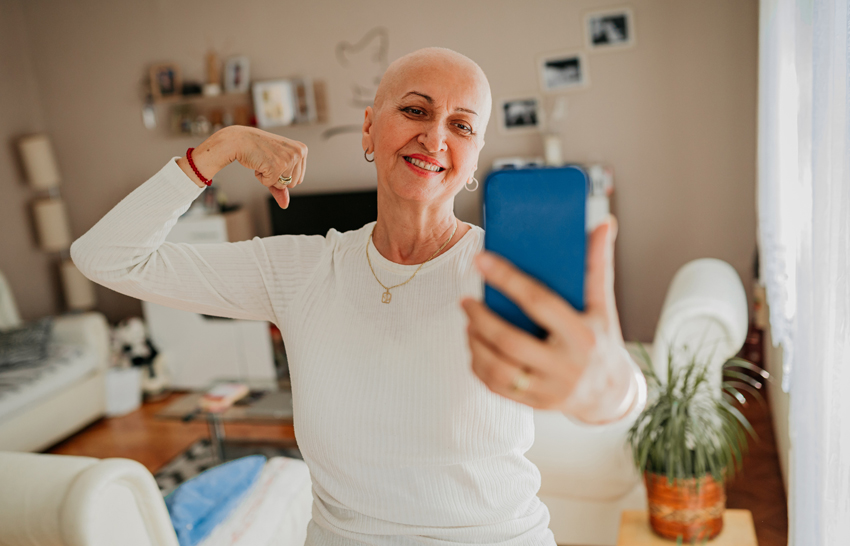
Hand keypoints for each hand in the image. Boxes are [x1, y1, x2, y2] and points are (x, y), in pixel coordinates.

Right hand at [177, 126, 307, 208]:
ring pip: (282, 186)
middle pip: (293, 184)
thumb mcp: (276, 164)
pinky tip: (259, 164)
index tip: (275, 160)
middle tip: (268, 161)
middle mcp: (298, 153)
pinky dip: (261, 178)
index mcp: (302, 150)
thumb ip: (283, 185)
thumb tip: (285, 205)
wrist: (240, 140)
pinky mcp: (276, 167)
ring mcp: (288, 160)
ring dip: (269, 178)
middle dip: (277, 178)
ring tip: (264, 162)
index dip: (283, 175)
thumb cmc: (259, 150)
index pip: (299, 179)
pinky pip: (270, 184)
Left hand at [461, 218, 635, 420]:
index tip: (482, 260)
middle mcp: (566, 366)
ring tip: (469, 323)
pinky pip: (498, 387)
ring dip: (476, 344)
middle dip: (482, 320)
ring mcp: (549, 389)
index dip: (508, 280)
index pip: (540, 303)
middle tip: (466, 300)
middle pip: (511, 342)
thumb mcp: (603, 304)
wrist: (612, 393)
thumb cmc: (602, 339)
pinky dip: (480, 366)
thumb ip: (598, 265)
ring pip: (500, 370)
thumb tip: (605, 224)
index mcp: (582, 335)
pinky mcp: (535, 403)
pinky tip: (475, 347)